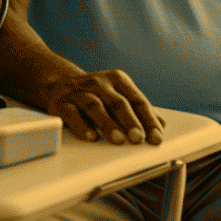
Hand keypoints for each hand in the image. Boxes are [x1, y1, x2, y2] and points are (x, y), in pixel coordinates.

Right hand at [41, 69, 166, 145]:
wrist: (58, 83)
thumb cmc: (95, 93)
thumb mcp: (118, 95)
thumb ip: (139, 109)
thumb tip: (162, 125)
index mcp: (118, 80)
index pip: (137, 100)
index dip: (148, 119)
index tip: (156, 137)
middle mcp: (100, 83)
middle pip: (118, 102)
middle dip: (130, 121)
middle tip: (139, 138)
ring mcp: (80, 92)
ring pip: (96, 107)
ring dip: (108, 124)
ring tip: (118, 140)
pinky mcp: (62, 103)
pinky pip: (72, 114)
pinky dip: (82, 126)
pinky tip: (91, 137)